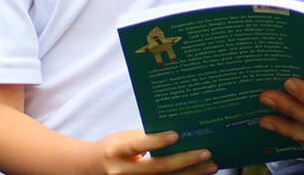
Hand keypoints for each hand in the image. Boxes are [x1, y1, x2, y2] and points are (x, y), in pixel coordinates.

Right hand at [92, 130, 216, 174]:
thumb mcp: (124, 139)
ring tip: (210, 166)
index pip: (138, 144)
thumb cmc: (114, 148)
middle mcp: (122, 171)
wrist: (92, 170)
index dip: (157, 141)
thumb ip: (146, 137)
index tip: (177, 135)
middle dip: (184, 160)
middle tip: (206, 152)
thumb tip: (179, 133)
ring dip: (190, 174)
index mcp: (117, 151)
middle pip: (157, 168)